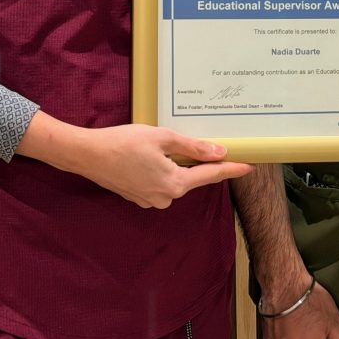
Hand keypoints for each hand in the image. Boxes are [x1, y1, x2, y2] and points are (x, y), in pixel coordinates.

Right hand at [17, 113, 250, 207]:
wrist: (88, 155)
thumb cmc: (124, 142)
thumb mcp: (162, 138)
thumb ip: (192, 147)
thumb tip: (217, 152)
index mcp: (174, 184)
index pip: (210, 176)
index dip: (231, 169)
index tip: (251, 166)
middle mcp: (165, 197)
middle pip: (193, 178)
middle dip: (205, 164)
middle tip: (222, 148)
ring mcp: (151, 200)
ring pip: (176, 180)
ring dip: (182, 165)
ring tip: (183, 146)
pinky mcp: (139, 197)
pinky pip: (162, 182)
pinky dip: (167, 169)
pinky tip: (161, 155)